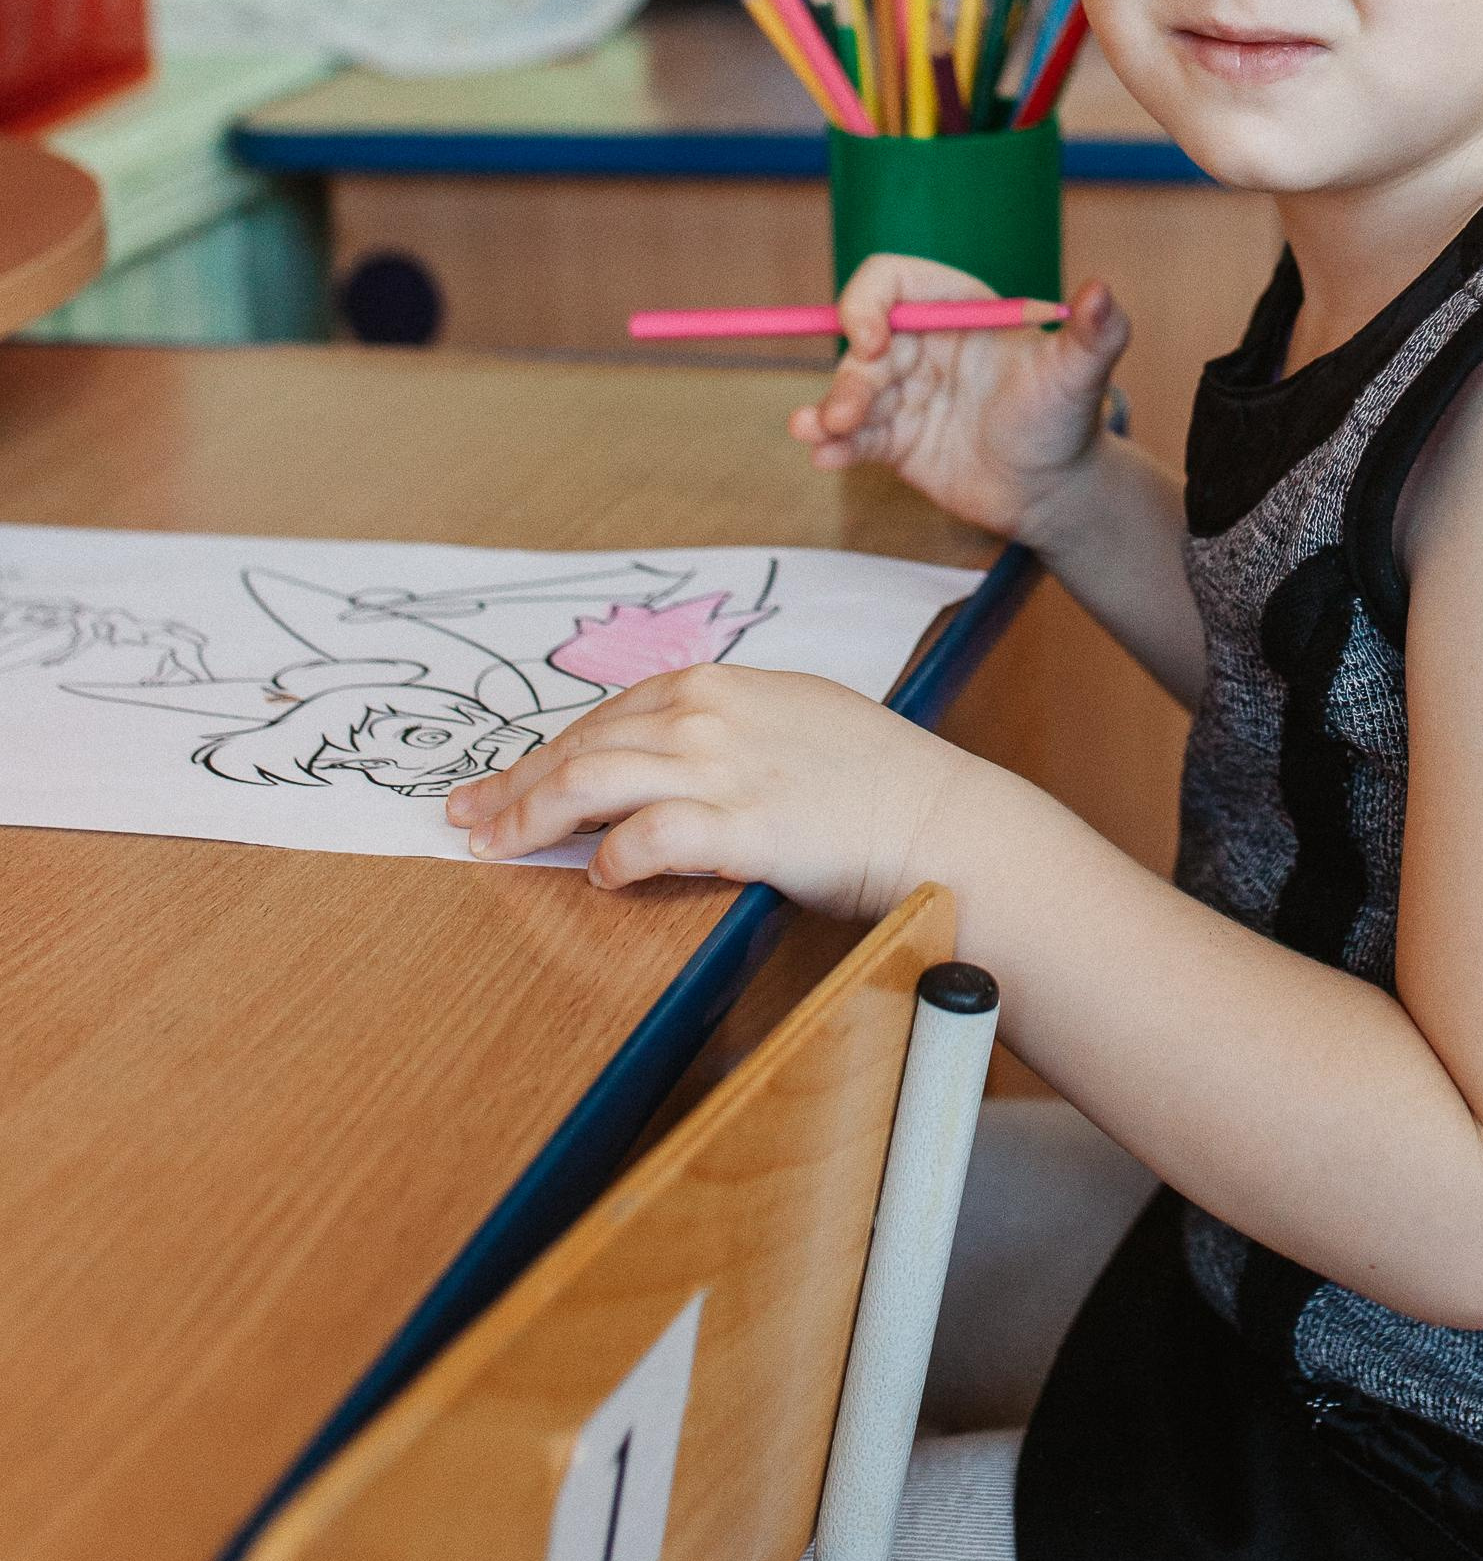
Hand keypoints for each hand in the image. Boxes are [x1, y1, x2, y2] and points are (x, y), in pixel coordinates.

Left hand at [442, 664, 962, 904]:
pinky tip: (597, 876)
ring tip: (495, 845)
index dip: (546, 750)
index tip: (506, 779)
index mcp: (719, 684)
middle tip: (466, 814)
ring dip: (531, 815)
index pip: (605, 715)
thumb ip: (727, 723)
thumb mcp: (794, 716)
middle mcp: (709, 715)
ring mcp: (722, 769)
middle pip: (582, 744)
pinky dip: (611, 856)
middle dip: (514, 782)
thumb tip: (670, 749)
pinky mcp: (741, 828)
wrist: (938, 816)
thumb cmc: (874, 775)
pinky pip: (648, 839)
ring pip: (592, 780)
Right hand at [788, 254, 1129, 550]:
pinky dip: (832, 444)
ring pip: (850, 390)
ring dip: (828, 408)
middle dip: (849, 374)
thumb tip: (1103, 292)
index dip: (870, 301)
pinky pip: (853, 437)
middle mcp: (923, 345)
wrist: (1054, 491)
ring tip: (817, 433)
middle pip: (862, 341)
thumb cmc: (1067, 421)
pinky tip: (825, 458)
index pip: (893, 282)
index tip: (873, 340)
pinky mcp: (893, 440)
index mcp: (957, 310)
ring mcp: (904, 394)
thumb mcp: (1079, 376)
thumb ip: (1094, 333)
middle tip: (847, 413)